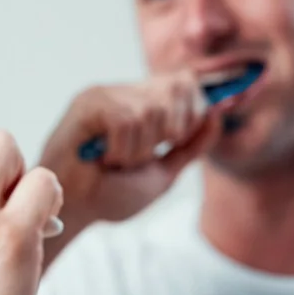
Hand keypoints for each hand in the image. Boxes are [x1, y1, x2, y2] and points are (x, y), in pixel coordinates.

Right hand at [40, 71, 220, 237]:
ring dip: (140, 151)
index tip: (182, 139)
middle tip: (143, 157)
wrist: (75, 211)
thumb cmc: (111, 194)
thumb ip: (191, 146)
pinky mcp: (88, 103)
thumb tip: (218, 115)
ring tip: (117, 163)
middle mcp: (125, 92)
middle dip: (170, 132)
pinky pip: (126, 120)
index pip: (185, 82)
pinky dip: (121, 150)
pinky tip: (103, 160)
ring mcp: (106, 94)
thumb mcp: (163, 172)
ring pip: (152, 111)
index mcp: (142, 103)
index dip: (197, 108)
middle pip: (176, 89)